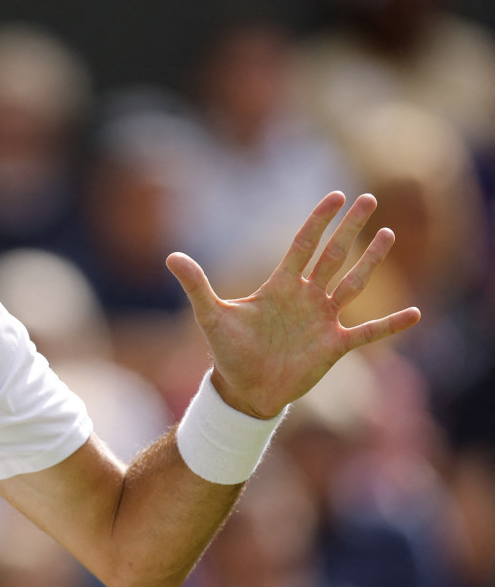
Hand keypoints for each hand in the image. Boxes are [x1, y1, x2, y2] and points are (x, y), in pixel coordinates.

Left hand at [166, 192, 420, 417]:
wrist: (243, 390)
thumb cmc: (228, 352)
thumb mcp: (210, 316)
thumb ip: (196, 285)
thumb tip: (170, 257)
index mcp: (280, 286)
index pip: (303, 244)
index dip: (319, 220)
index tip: (336, 196)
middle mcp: (306, 297)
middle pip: (333, 255)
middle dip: (351, 228)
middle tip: (369, 199)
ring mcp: (322, 320)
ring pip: (352, 284)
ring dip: (371, 262)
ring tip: (389, 234)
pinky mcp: (334, 346)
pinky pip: (368, 333)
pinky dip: (390, 325)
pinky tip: (415, 314)